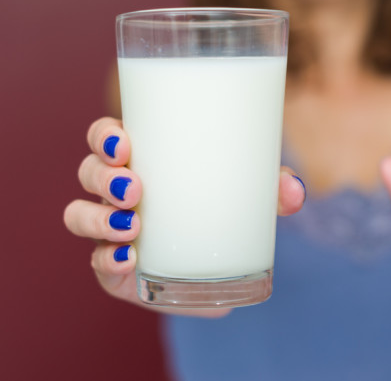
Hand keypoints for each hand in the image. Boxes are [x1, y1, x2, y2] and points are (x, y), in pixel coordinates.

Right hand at [64, 117, 305, 316]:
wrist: (220, 270)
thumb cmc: (226, 210)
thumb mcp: (250, 194)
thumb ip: (273, 188)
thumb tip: (295, 191)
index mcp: (145, 161)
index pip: (107, 137)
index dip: (105, 136)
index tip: (125, 144)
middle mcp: (118, 192)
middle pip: (89, 172)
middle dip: (103, 177)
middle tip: (136, 189)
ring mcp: (111, 230)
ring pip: (79, 215)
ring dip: (97, 218)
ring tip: (131, 227)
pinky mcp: (114, 268)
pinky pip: (95, 262)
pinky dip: (107, 259)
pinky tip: (128, 259)